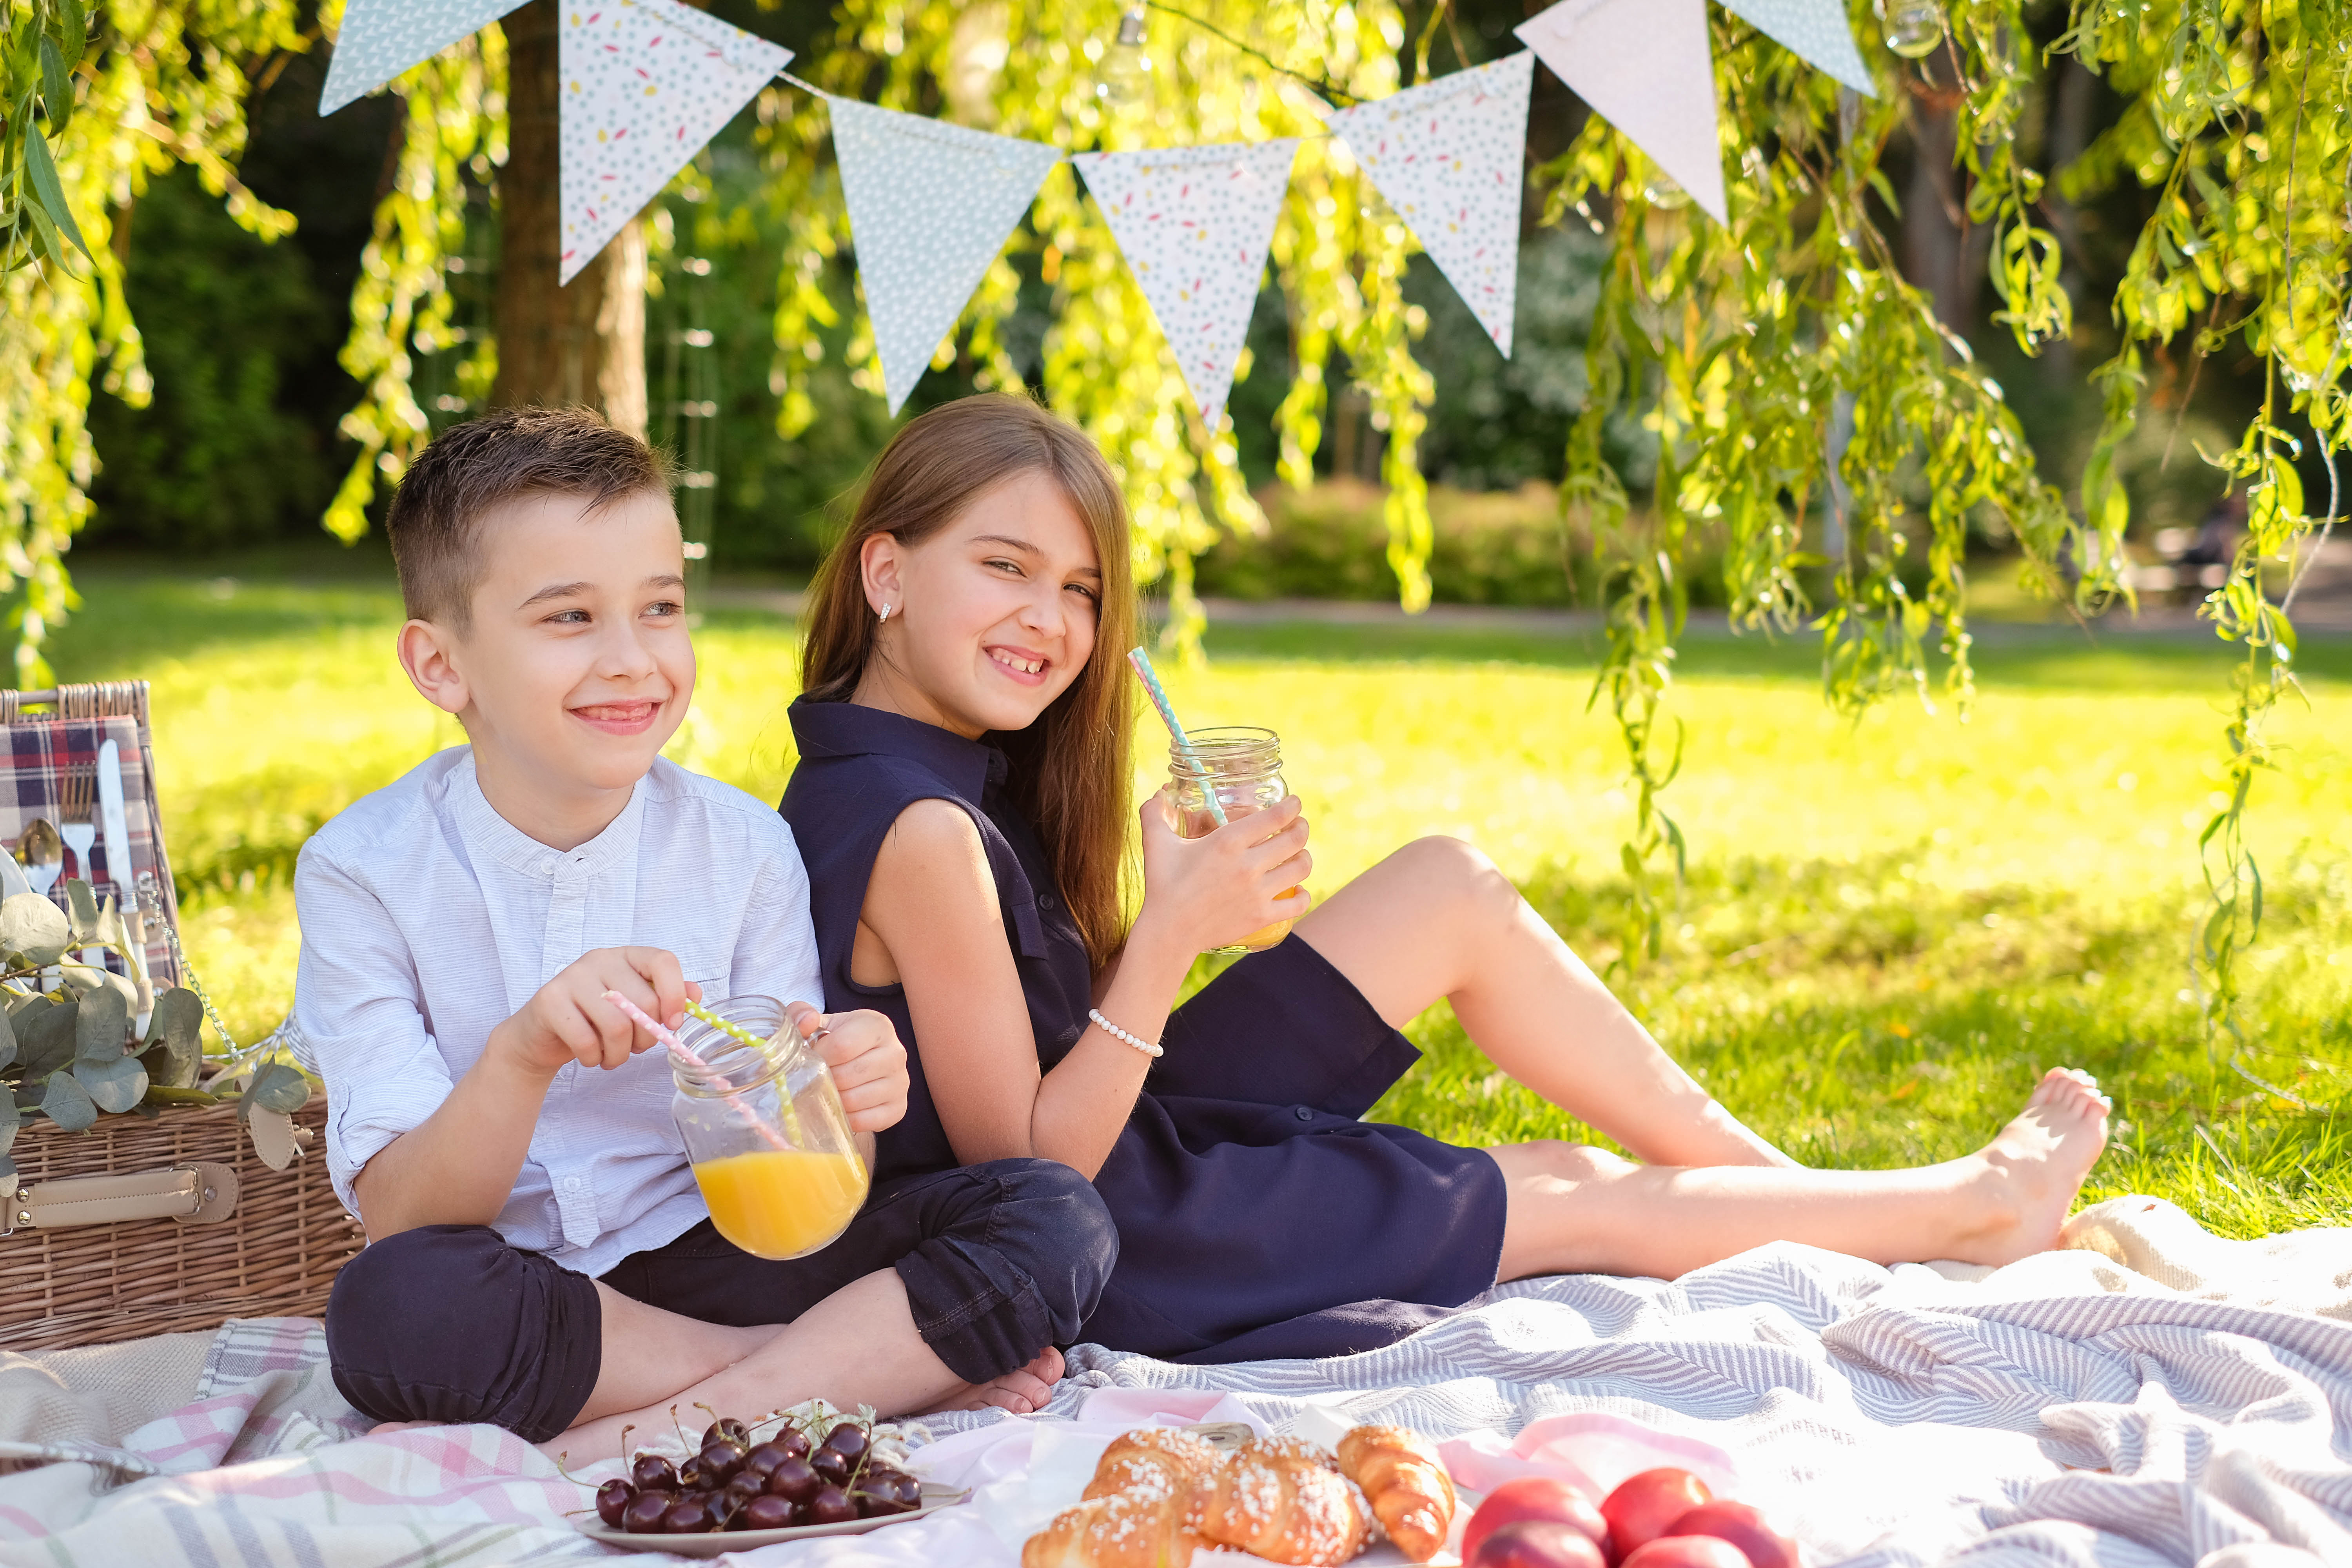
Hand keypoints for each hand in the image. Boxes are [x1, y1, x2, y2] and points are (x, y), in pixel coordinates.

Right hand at [490, 947, 703, 1078]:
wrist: (542, 1034)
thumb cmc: (594, 1020)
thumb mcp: (633, 1006)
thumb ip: (665, 998)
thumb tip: (695, 995)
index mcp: (626, 956)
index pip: (662, 961)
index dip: (675, 995)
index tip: (673, 1024)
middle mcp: (600, 959)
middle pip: (643, 1002)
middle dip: (645, 1039)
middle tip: (634, 1049)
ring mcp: (571, 977)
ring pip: (616, 1025)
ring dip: (619, 1054)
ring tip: (611, 1057)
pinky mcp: (549, 1000)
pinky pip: (586, 1040)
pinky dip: (594, 1058)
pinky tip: (590, 1057)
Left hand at [790, 1002, 909, 1133]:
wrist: (862, 1059)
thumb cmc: (837, 1040)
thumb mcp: (820, 1022)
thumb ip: (802, 1014)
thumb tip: (805, 1022)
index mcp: (877, 1026)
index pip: (841, 1046)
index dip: (818, 1057)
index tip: (809, 1060)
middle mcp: (895, 1052)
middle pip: (847, 1076)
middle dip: (823, 1080)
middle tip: (815, 1079)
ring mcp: (900, 1082)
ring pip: (854, 1101)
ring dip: (833, 1100)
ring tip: (826, 1091)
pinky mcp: (898, 1108)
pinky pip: (865, 1121)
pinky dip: (846, 1118)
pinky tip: (840, 1107)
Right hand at [1133, 787, 1311, 956]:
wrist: (1169, 932)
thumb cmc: (1162, 885)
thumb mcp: (1156, 843)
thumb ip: (1154, 812)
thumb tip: (1158, 792)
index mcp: (1227, 841)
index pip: (1276, 816)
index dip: (1292, 806)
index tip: (1294, 803)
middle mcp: (1248, 865)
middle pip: (1295, 839)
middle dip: (1302, 827)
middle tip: (1299, 826)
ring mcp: (1257, 892)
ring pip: (1301, 868)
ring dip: (1305, 857)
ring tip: (1299, 855)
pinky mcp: (1262, 916)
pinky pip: (1299, 903)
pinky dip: (1304, 895)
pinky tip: (1298, 890)